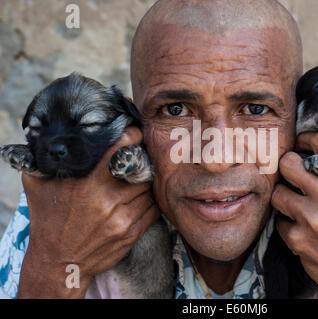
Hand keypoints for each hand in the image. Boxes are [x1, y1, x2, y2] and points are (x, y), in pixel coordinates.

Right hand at [18, 127, 158, 297]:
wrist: (57, 263)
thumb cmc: (48, 221)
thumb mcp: (38, 187)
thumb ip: (44, 163)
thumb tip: (47, 140)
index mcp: (87, 184)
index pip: (121, 151)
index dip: (132, 137)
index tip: (135, 133)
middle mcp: (107, 200)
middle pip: (141, 170)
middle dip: (142, 162)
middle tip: (140, 158)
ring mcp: (122, 219)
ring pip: (149, 190)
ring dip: (146, 183)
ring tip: (139, 178)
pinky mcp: (131, 233)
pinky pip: (153, 210)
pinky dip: (150, 202)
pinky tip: (141, 198)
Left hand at [272, 132, 317, 298]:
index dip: (307, 138)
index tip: (302, 143)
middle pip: (289, 163)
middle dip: (288, 166)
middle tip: (292, 172)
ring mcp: (313, 218)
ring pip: (278, 192)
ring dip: (284, 196)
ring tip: (294, 202)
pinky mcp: (298, 238)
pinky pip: (279, 220)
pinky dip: (286, 223)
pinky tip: (299, 227)